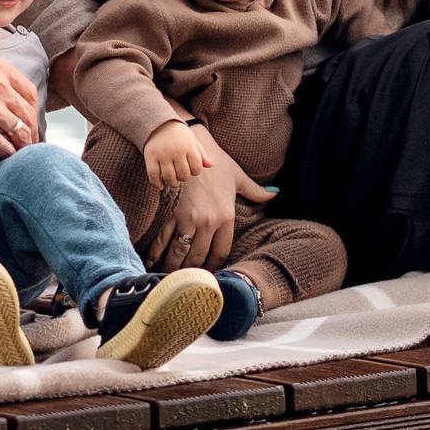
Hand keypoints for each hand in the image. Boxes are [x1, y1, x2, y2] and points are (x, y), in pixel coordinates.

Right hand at [0, 54, 41, 156]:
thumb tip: (10, 93)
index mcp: (1, 69)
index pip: (30, 94)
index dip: (34, 111)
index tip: (31, 121)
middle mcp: (0, 86)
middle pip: (29, 114)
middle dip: (33, 132)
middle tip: (30, 143)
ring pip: (21, 132)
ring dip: (24, 146)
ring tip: (22, 154)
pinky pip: (4, 146)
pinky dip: (9, 155)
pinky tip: (7, 159)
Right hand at [143, 119, 210, 190]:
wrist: (157, 122)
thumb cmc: (178, 133)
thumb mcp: (192, 139)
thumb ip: (201, 153)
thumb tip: (211, 165)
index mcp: (189, 146)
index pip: (197, 168)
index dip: (195, 172)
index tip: (191, 170)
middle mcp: (176, 150)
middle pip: (183, 175)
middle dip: (183, 178)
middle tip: (180, 175)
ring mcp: (163, 154)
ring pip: (169, 177)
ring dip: (172, 183)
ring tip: (171, 180)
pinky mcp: (150, 156)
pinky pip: (153, 175)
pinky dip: (157, 184)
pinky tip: (160, 185)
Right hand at [149, 145, 273, 271]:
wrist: (190, 147)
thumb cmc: (216, 163)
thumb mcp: (238, 176)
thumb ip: (256, 190)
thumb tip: (276, 193)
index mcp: (227, 217)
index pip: (222, 253)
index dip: (214, 267)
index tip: (208, 274)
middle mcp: (209, 222)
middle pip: (199, 258)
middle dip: (192, 273)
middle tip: (186, 282)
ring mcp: (188, 219)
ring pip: (180, 254)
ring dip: (173, 268)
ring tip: (170, 277)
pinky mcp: (170, 213)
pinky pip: (163, 240)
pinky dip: (156, 254)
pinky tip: (153, 262)